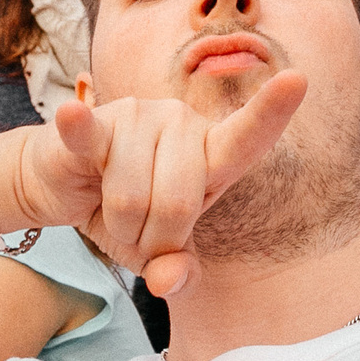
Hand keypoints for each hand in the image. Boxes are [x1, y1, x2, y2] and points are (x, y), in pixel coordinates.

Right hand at [0, 73, 305, 297]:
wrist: (61, 188)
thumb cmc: (122, 214)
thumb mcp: (157, 254)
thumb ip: (177, 272)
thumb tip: (169, 282)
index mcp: (210, 152)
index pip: (247, 137)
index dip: (271, 112)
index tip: (298, 79)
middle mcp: (180, 122)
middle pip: (179, 205)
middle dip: (154, 239)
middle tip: (139, 229)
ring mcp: (138, 116)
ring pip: (133, 199)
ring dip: (119, 225)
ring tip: (111, 208)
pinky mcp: (92, 123)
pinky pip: (90, 135)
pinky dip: (79, 130)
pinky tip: (72, 114)